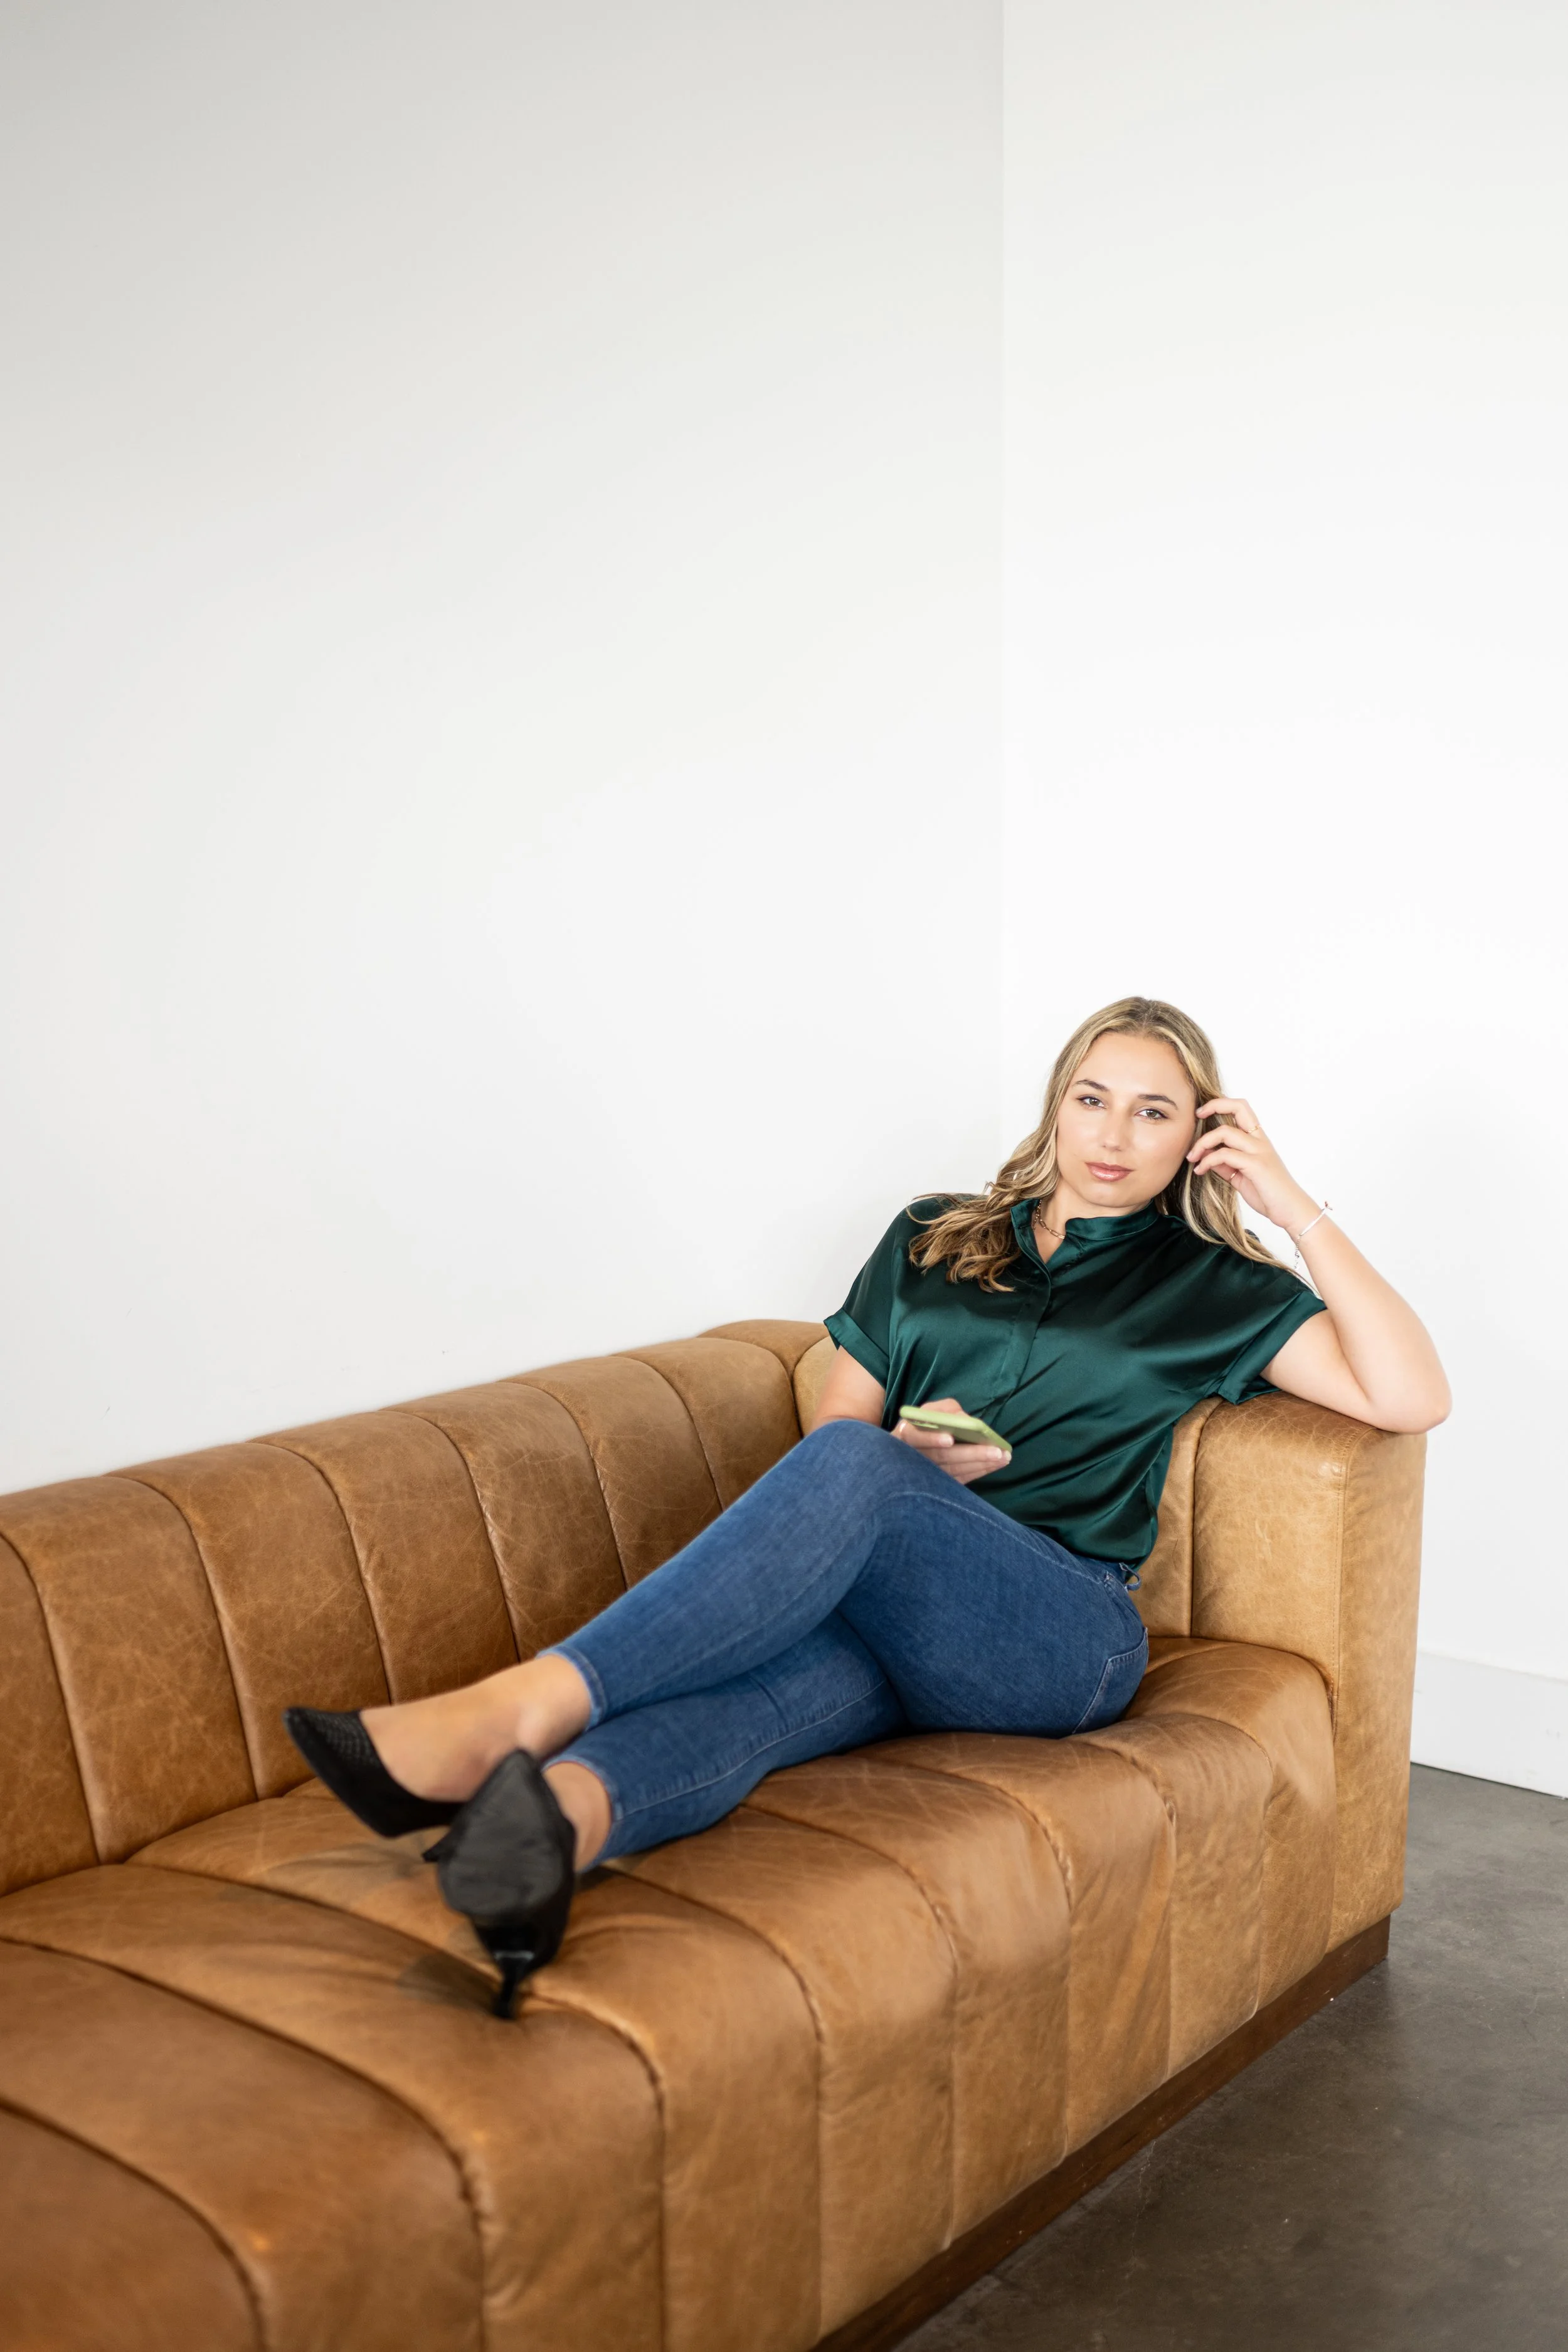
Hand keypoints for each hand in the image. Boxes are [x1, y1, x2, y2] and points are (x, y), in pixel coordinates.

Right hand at [891, 1396, 1010, 1483]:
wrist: (911, 1450)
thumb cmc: (924, 1425)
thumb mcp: (931, 1411)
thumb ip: (946, 1410)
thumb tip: (965, 1420)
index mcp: (906, 1435)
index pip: (915, 1438)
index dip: (931, 1439)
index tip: (950, 1439)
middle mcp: (913, 1458)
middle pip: (941, 1458)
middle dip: (970, 1454)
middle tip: (996, 1452)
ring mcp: (925, 1475)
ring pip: (953, 1471)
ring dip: (980, 1464)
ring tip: (1003, 1458)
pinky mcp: (938, 1485)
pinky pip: (959, 1480)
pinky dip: (977, 1472)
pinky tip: (994, 1466)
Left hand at [1186, 1099, 1319, 1234]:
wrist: (1291, 1211)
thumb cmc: (1269, 1194)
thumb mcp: (1241, 1176)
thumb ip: (1225, 1164)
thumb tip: (1206, 1156)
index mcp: (1258, 1140)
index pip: (1241, 1109)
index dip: (1220, 1105)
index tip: (1201, 1113)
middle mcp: (1260, 1141)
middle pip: (1239, 1107)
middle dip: (1214, 1106)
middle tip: (1196, 1117)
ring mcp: (1259, 1151)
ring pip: (1225, 1132)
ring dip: (1202, 1143)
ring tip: (1192, 1157)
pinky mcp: (1256, 1165)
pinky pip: (1224, 1154)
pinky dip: (1207, 1161)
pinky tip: (1200, 1171)